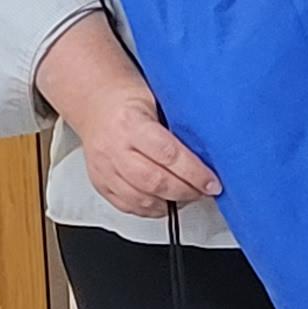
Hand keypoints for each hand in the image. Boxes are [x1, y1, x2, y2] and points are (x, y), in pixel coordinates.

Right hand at [67, 83, 218, 218]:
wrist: (95, 104)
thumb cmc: (129, 99)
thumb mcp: (158, 100)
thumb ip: (179, 125)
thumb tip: (211, 150)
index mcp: (130, 123)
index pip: (168, 154)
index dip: (194, 173)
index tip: (212, 182)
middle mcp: (113, 148)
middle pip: (154, 181)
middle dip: (186, 191)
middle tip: (204, 190)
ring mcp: (103, 168)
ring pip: (140, 199)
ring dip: (170, 203)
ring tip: (188, 196)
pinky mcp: (100, 183)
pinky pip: (127, 206)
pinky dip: (151, 209)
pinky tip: (166, 202)